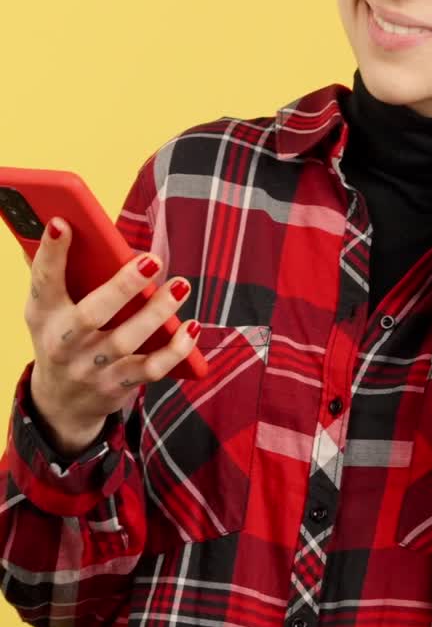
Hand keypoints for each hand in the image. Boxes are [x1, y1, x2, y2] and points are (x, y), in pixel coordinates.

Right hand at [23, 219, 200, 456]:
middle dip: (122, 286)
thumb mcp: (45, 309)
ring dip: (158, 313)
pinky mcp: (118, 384)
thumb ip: (52, 272)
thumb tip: (60, 224)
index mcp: (44, 314)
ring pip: (127, 341)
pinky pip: (152, 369)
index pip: (44, 280)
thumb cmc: (61, 336)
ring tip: (181, 285)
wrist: (61, 403)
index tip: (63, 223)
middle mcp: (64, 343)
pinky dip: (176, 349)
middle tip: (152, 261)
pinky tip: (192, 325)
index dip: (51, 253)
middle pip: (92, 314)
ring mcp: (91, 367)